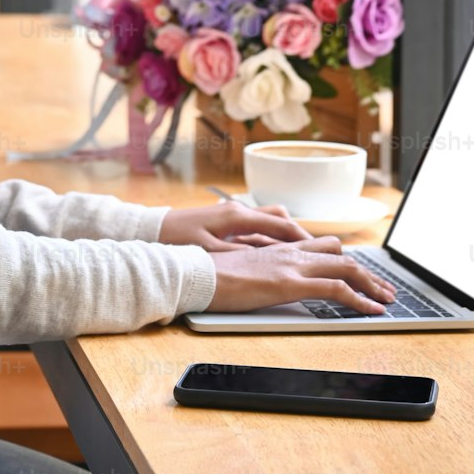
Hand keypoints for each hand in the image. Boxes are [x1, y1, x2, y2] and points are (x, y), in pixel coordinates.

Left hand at [157, 200, 317, 251]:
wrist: (150, 231)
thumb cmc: (177, 241)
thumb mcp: (211, 254)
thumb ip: (241, 256)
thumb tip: (270, 261)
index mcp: (238, 216)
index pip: (282, 225)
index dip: (304, 240)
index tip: (322, 252)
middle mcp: (238, 211)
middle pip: (280, 219)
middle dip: (298, 235)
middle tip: (314, 254)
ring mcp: (231, 216)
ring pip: (268, 221)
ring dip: (283, 236)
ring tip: (296, 256)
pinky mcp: (224, 223)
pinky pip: (255, 228)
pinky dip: (268, 239)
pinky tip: (269, 254)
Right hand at [206, 241, 397, 315]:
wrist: (195, 272)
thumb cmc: (209, 274)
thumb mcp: (240, 269)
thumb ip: (259, 271)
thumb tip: (267, 282)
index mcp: (278, 248)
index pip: (322, 248)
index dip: (345, 262)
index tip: (361, 276)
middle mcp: (290, 252)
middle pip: (341, 255)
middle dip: (367, 273)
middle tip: (384, 289)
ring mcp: (292, 265)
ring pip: (347, 268)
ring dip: (371, 284)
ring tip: (387, 300)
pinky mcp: (291, 283)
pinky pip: (336, 289)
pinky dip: (360, 299)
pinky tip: (372, 310)